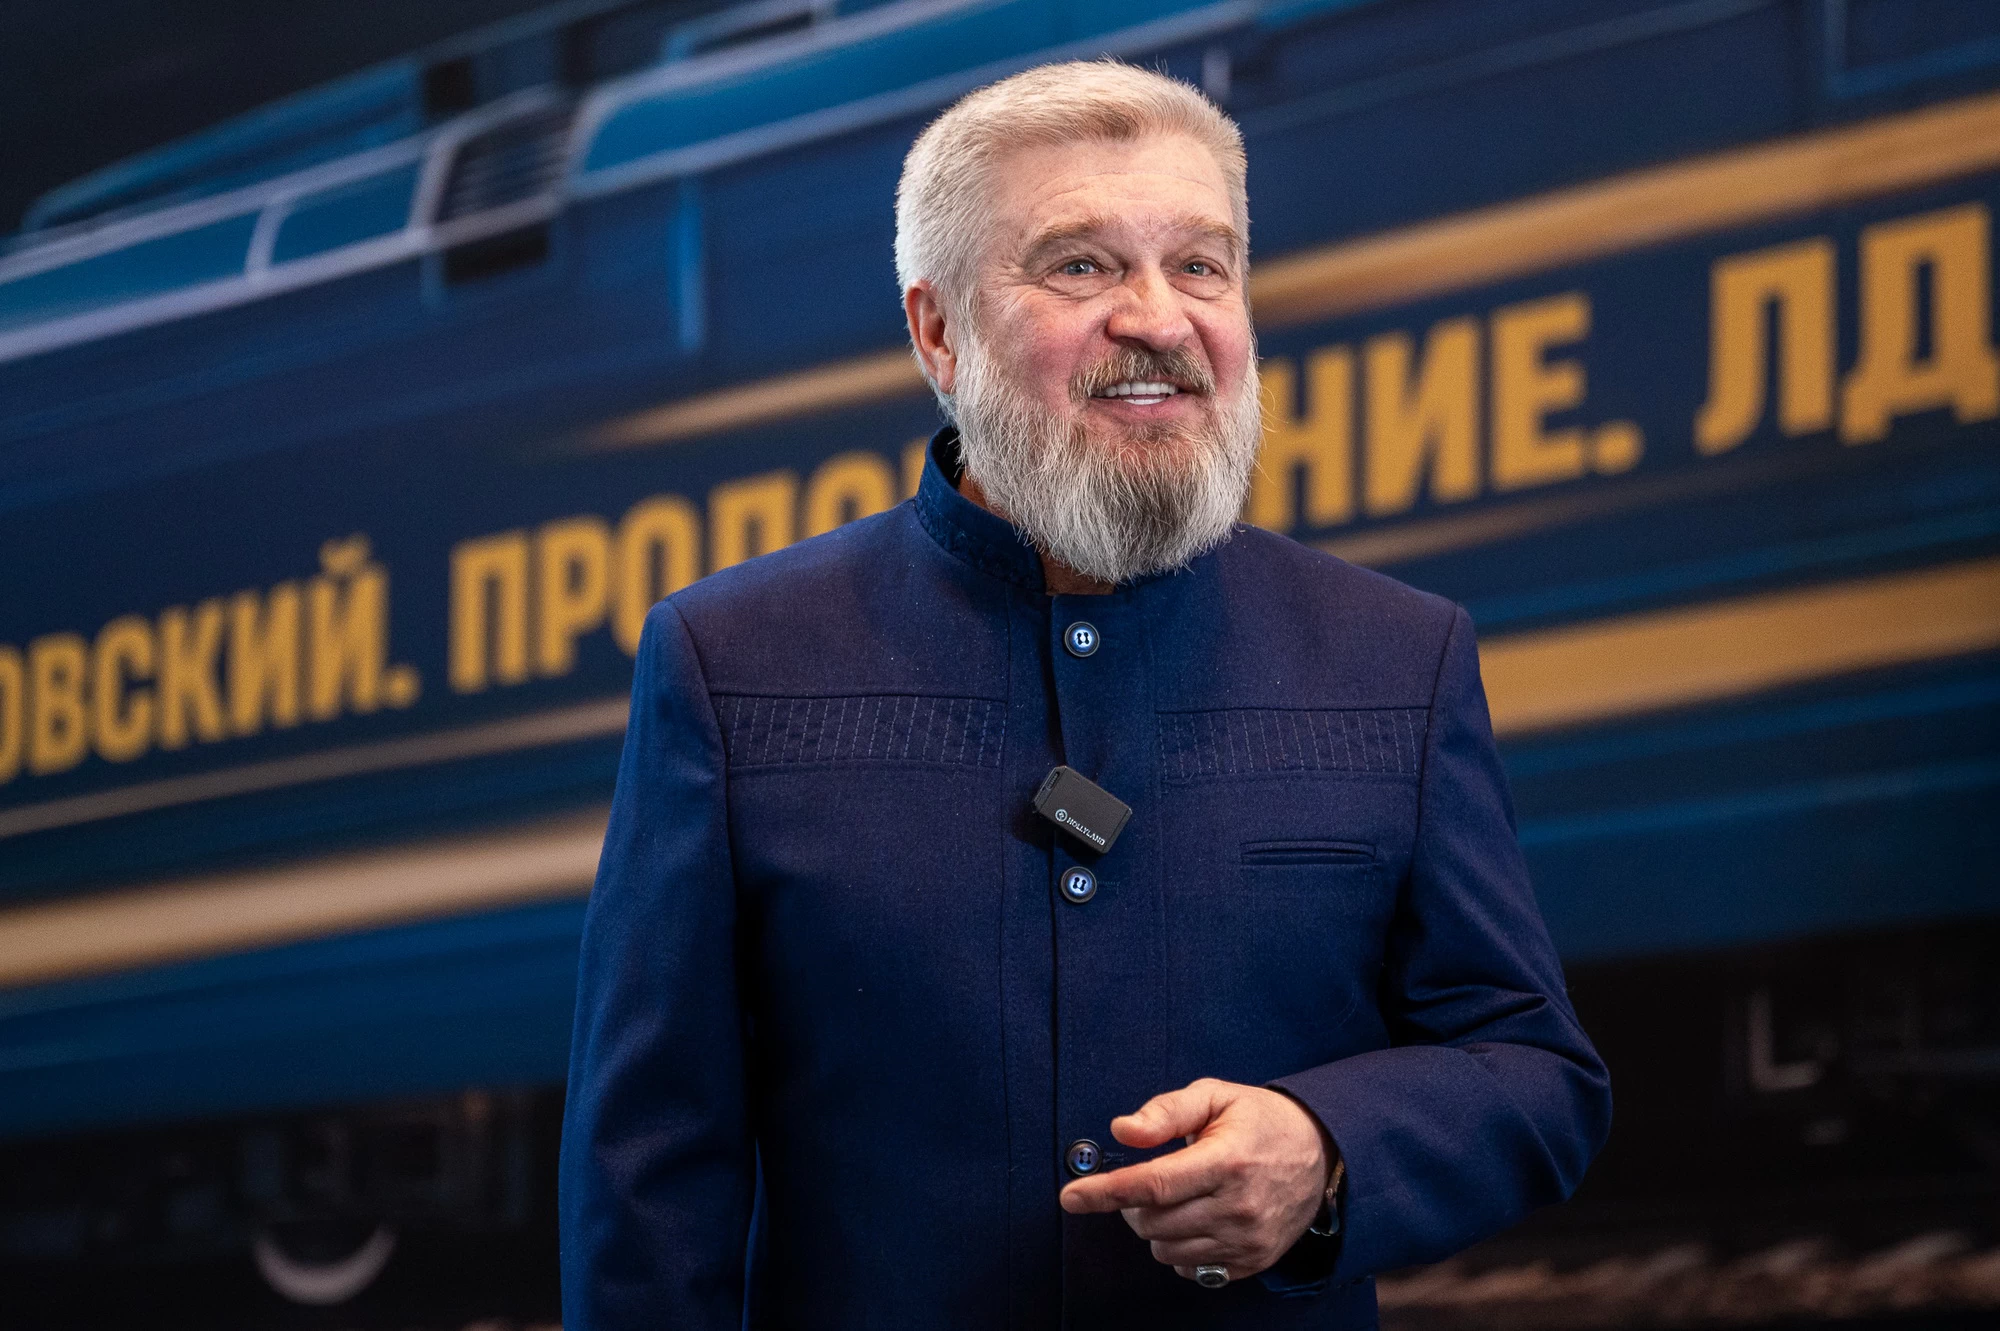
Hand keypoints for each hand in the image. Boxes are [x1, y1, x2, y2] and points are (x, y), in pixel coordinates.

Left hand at [1057, 1077, 1332, 1281]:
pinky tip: (1195, 1220)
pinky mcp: (1253, 1261)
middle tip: (1146, 1179)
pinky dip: (1179, 1248)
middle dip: (1132, 1204)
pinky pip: (1191, 1270)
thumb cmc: (1260, 1120)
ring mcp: (1247, 1241)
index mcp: (1226, 1162)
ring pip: (1166, 1249)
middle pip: (1153, 1222)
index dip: (1105, 1193)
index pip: (1153, 1185)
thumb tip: (1122, 1131)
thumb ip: (1166, 1111)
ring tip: (1177, 1196)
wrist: (1323, 1153)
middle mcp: (1238, 1207)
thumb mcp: (1215, 1096)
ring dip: (1154, 1226)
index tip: (1070, 1198)